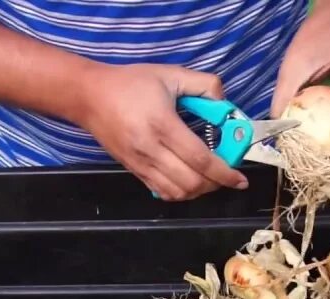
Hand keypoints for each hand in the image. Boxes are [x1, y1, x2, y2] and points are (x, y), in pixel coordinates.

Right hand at [77, 63, 248, 200]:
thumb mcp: (170, 74)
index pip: (200, 158)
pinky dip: (180, 193)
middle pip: (191, 182)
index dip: (224, 172)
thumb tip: (225, 104)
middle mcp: (150, 149)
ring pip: (177, 193)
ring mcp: (140, 164)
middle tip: (227, 175)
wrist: (89, 97)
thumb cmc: (130, 83)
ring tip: (209, 179)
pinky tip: (189, 181)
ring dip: (199, 191)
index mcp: (162, 124)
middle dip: (215, 184)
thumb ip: (203, 85)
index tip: (240, 178)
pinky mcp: (133, 170)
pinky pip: (161, 192)